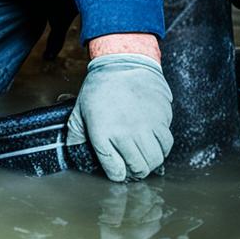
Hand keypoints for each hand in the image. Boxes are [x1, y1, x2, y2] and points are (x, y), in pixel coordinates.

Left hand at [66, 53, 173, 180]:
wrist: (124, 63)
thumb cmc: (101, 86)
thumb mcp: (80, 108)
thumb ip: (76, 131)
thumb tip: (73, 148)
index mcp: (102, 133)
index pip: (115, 170)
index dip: (117, 175)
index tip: (118, 172)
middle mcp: (125, 134)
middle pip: (138, 167)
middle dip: (135, 172)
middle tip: (133, 167)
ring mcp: (145, 127)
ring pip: (155, 159)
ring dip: (150, 163)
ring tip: (144, 158)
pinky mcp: (161, 120)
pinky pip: (167, 144)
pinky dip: (162, 149)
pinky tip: (155, 145)